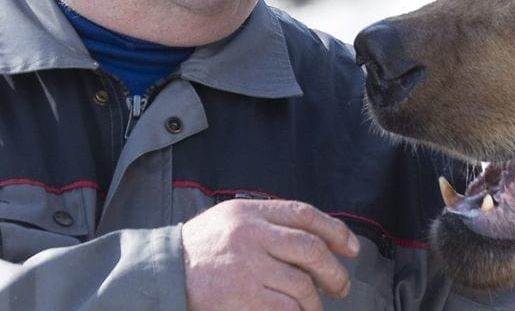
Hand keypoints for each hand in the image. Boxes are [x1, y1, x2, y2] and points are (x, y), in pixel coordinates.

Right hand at [182, 199, 360, 310]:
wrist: (163, 273)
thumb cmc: (203, 246)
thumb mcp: (232, 218)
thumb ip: (269, 221)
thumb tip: (318, 240)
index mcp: (250, 212)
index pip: (305, 215)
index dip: (336, 231)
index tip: (351, 248)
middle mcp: (250, 236)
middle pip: (311, 250)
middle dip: (334, 271)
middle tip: (341, 286)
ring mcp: (247, 268)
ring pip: (302, 285)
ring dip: (315, 301)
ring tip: (316, 306)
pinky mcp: (241, 298)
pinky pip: (285, 309)